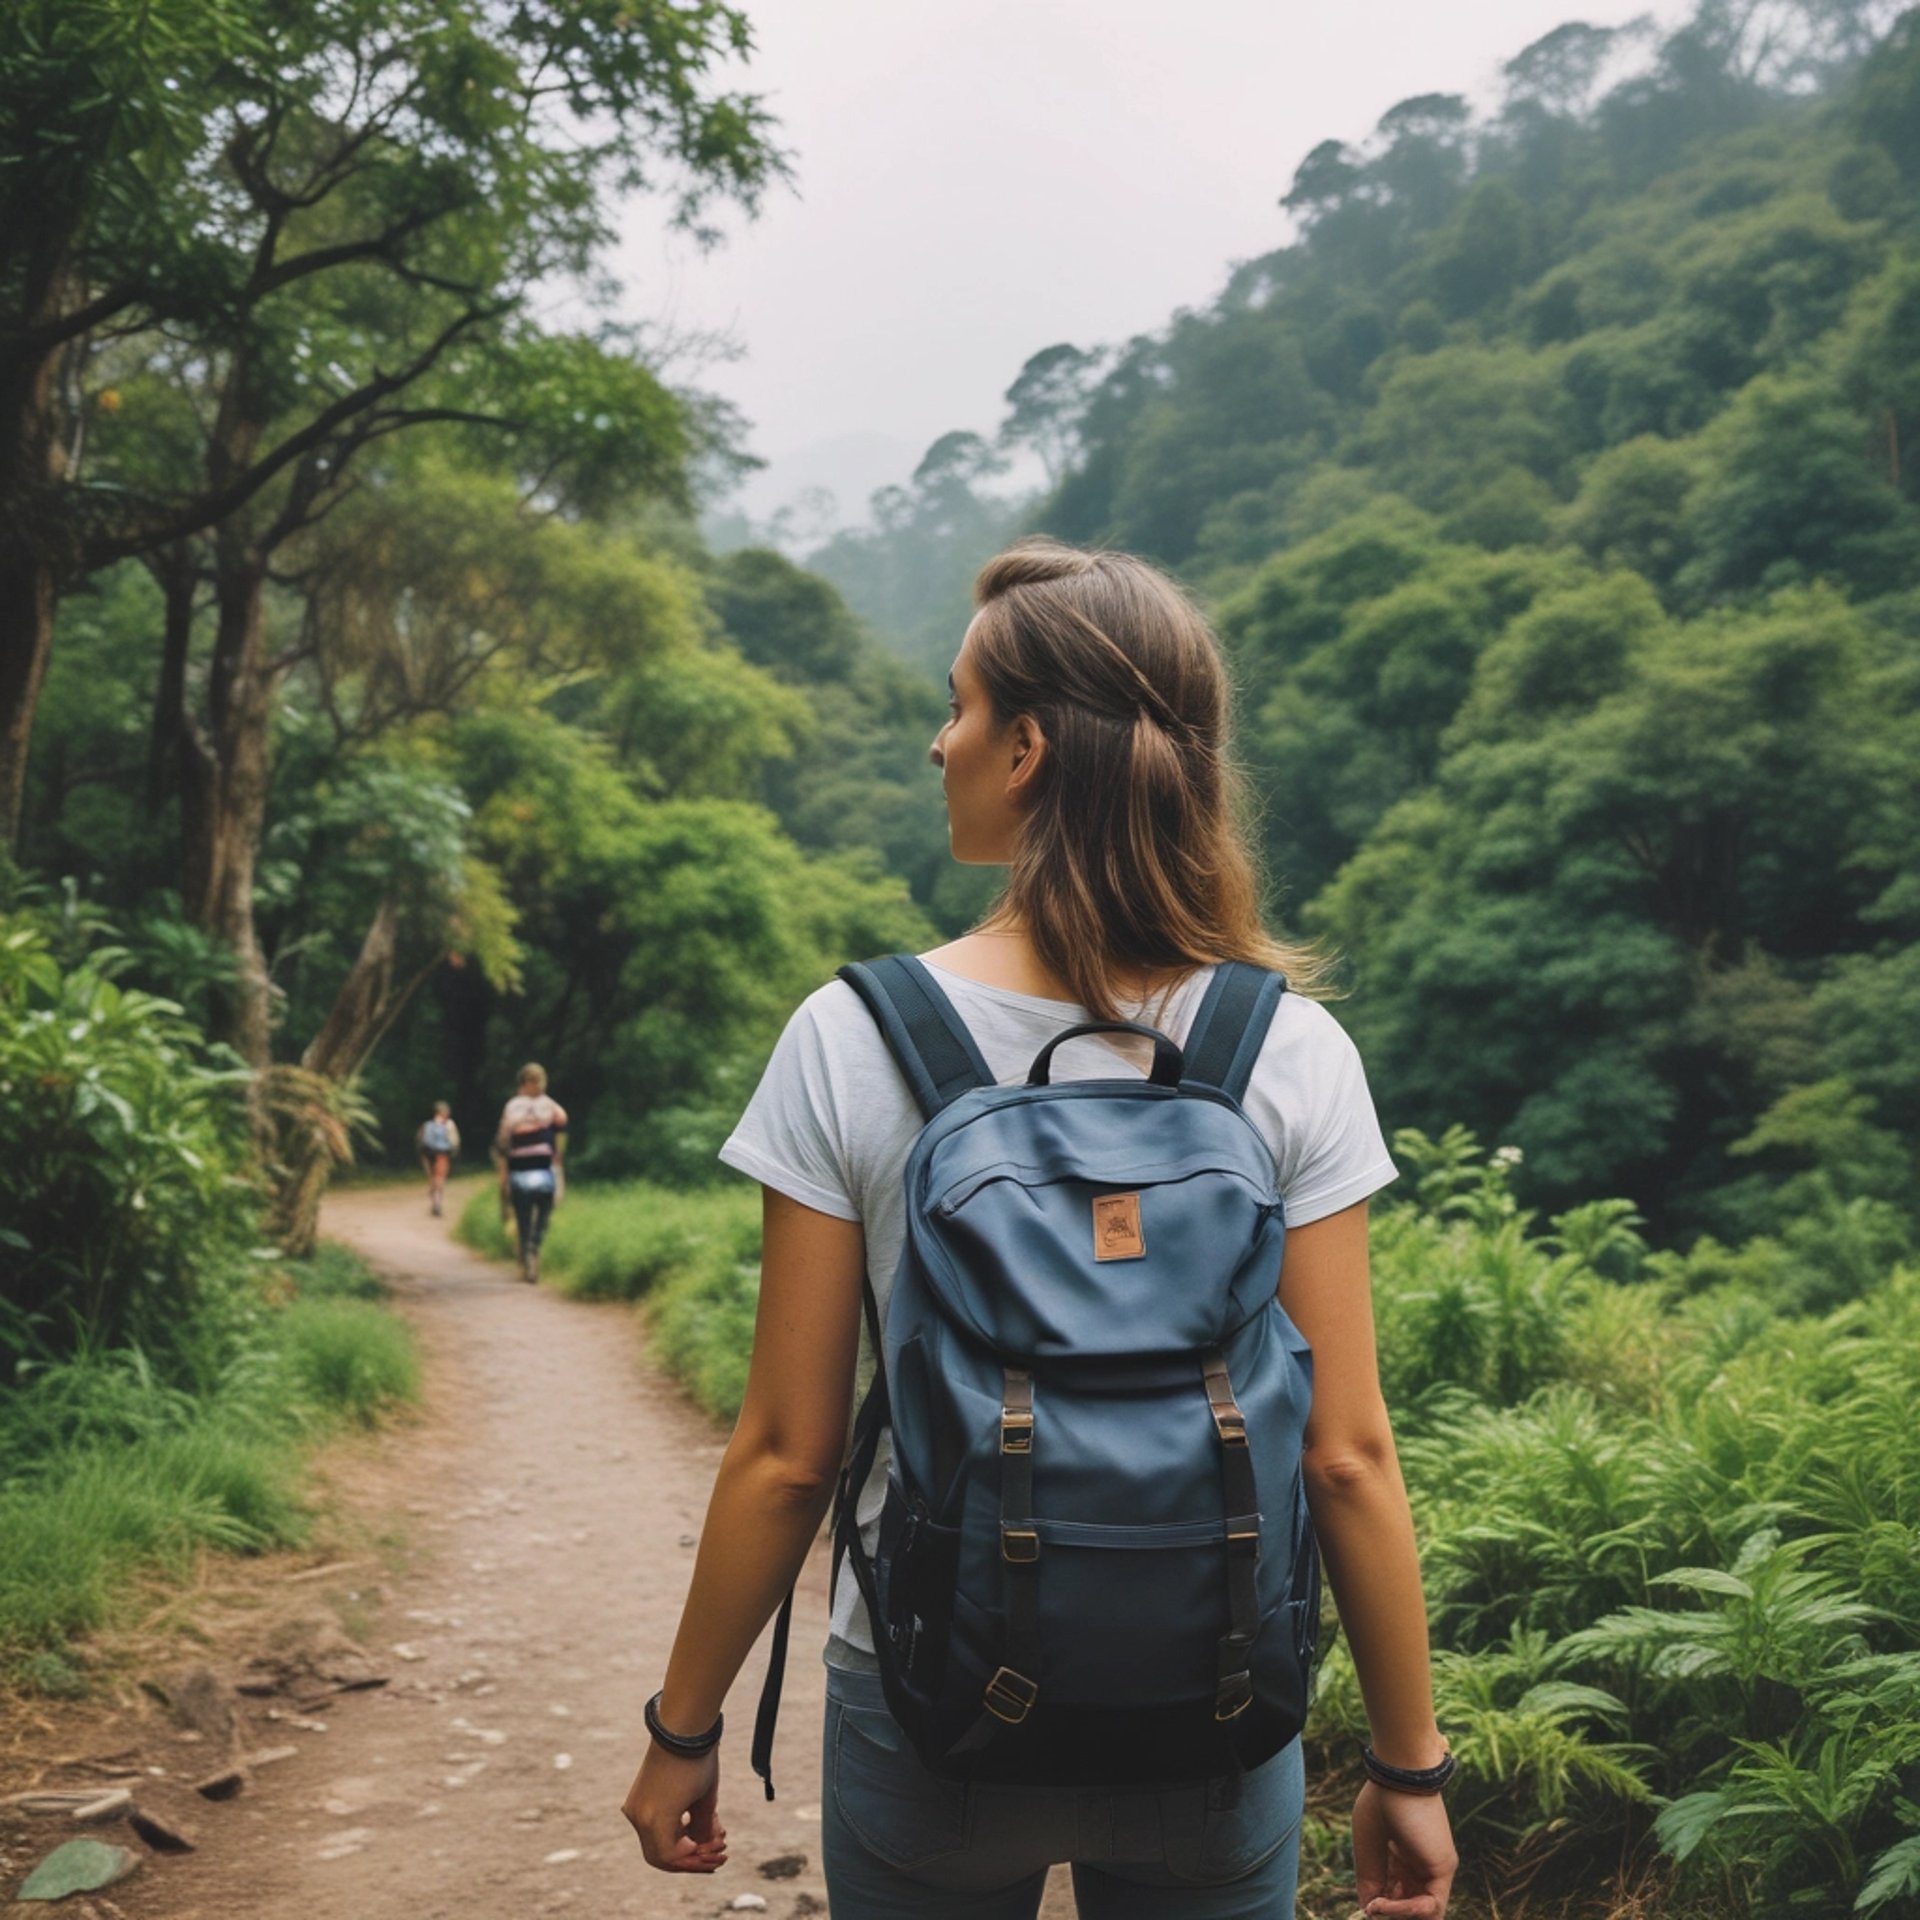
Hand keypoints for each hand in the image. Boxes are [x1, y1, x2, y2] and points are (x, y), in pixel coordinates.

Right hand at [622, 1742, 726, 1872]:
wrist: (681, 1725)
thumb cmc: (698, 1760)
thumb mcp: (706, 1800)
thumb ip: (702, 1830)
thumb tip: (699, 1847)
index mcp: (655, 1820)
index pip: (670, 1858)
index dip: (693, 1859)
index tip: (712, 1849)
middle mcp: (638, 1816)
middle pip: (660, 1855)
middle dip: (688, 1857)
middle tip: (714, 1850)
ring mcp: (634, 1806)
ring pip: (655, 1841)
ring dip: (681, 1843)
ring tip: (711, 1833)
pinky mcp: (636, 1797)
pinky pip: (651, 1825)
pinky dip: (671, 1829)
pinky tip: (691, 1821)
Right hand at [1353, 1780, 1456, 1917]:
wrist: (1398, 1774)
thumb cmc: (1380, 1802)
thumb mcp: (1368, 1848)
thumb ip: (1370, 1880)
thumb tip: (1370, 1911)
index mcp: (1402, 1859)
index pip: (1397, 1896)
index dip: (1381, 1905)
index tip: (1367, 1905)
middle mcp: (1420, 1866)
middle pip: (1412, 1907)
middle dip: (1391, 1912)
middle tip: (1372, 1907)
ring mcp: (1434, 1868)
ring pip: (1424, 1913)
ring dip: (1399, 1913)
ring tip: (1378, 1904)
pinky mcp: (1443, 1868)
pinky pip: (1432, 1907)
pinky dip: (1409, 1910)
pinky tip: (1385, 1902)